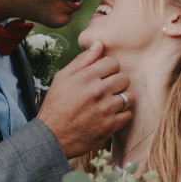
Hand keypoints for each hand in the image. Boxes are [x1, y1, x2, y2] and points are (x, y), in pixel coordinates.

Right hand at [37, 41, 131, 157]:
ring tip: (110, 103)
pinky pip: (128, 115)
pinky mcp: (110, 126)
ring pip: (129, 96)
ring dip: (121, 99)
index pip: (114, 63)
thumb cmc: (56, 105)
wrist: (51, 136)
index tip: (103, 77)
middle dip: (117, 83)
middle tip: (107, 91)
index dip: (109, 69)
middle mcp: (98, 91)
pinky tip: (111, 116)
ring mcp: (106, 109)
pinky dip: (122, 115)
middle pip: (124, 78)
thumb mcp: (62, 78)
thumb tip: (99, 44)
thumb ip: (82, 60)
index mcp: (87, 77)